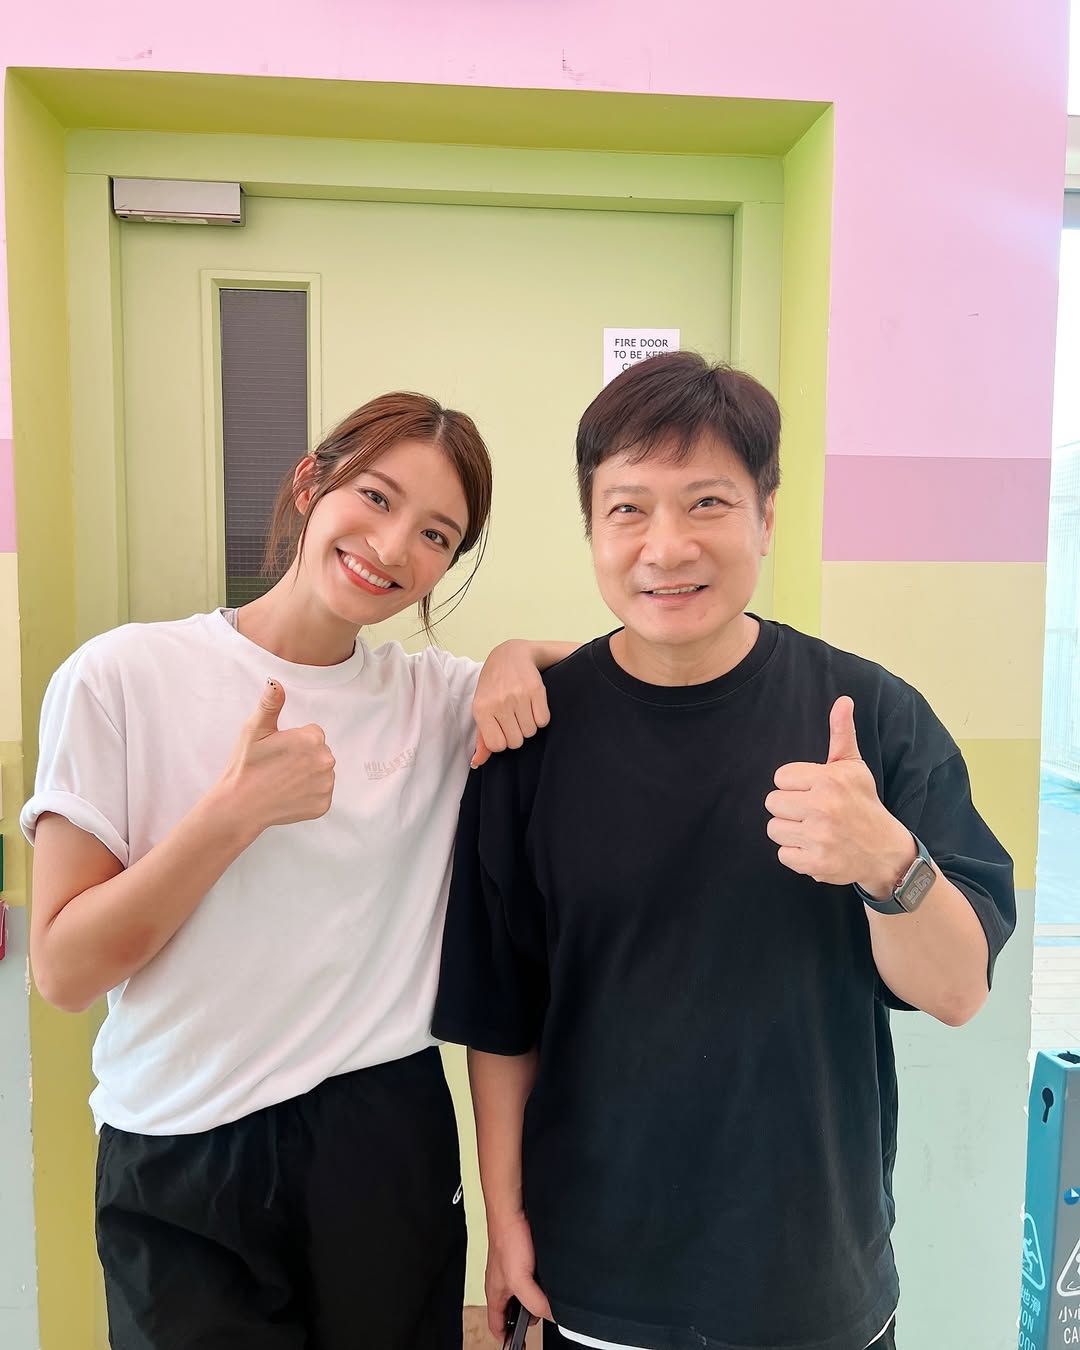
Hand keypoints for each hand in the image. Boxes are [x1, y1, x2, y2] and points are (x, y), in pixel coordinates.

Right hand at [216, 681, 335, 833]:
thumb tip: (275, 682)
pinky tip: (289, 795)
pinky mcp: (324, 805)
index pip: (313, 733)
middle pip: (319, 752)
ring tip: (282, 781)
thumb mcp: (254, 730)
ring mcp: (326, 785)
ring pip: (321, 772)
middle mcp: (325, 761)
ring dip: (307, 775)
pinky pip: (321, 793)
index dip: (294, 741)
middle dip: (303, 756)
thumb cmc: (246, 766)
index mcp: (312, 739)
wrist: (240, 806)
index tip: (278, 751)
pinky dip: (309, 794)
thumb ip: (270, 704)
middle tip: (278, 767)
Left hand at [471, 641, 551, 768]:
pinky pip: (543, 720)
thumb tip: (478, 763)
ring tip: (522, 709)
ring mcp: (518, 696)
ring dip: (529, 724)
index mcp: (481, 709)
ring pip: (531, 732)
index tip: (502, 729)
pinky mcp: (536, 690)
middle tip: (513, 717)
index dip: (503, 740)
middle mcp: (499, 702)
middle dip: (517, 733)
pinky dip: (540, 716)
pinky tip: (533, 705)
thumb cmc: (493, 685)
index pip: (498, 746)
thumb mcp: (482, 708)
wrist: (510, 655)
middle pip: (517, 741)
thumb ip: (482, 738)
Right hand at [485, 1211, 551, 1338]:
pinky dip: (545, 1280)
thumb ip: (534, 1302)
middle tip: (544, 1315)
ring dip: (540, 1296)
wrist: (515, 1210)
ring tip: (551, 1294)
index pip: (497, 1325)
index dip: (506, 1338)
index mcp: (496, 1293)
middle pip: (515, 1310)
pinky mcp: (528, 1257)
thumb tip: (552, 1316)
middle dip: (529, 1315)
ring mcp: (516, 1269)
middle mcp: (505, 1283)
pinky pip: (537, 1276)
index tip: (519, 1347)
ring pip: (528, 1292)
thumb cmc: (507, 1240)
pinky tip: (554, 1277)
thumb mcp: (520, 1281)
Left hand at [764, 696, 914, 893]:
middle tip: (812, 812)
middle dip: (788, 807)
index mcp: (829, 780)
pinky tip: (815, 847)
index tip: (813, 791)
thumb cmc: (863, 803)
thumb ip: (841, 733)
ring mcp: (819, 838)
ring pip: (773, 829)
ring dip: (790, 831)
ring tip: (813, 829)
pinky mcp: (815, 863)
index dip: (794, 785)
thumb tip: (843, 700)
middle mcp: (823, 808)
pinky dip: (796, 854)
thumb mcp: (853, 766)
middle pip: (772, 803)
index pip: (780, 777)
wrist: (884, 850)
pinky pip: (782, 854)